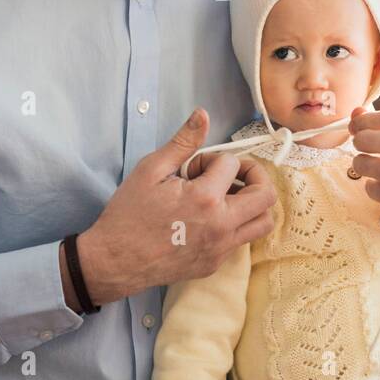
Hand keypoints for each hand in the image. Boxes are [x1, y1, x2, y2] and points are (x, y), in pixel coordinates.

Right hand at [75, 109, 276, 305]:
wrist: (114, 261)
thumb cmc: (129, 214)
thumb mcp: (151, 170)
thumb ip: (183, 142)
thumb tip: (202, 115)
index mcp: (205, 198)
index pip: (232, 164)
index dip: (213, 158)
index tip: (193, 168)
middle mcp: (221, 226)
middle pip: (265, 195)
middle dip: (253, 175)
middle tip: (232, 174)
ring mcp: (220, 249)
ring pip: (263, 223)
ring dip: (253, 203)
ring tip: (228, 196)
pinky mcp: (214, 264)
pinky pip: (241, 240)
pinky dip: (236, 224)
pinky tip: (210, 219)